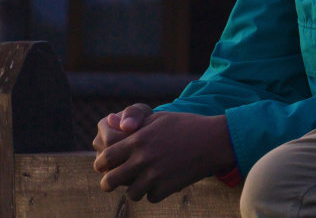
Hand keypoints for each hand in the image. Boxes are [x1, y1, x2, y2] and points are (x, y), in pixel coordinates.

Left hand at [94, 111, 235, 201]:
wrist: (214, 140)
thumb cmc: (186, 126)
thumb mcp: (159, 118)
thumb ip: (134, 123)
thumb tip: (110, 120)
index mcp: (138, 140)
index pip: (105, 158)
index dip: (101, 164)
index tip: (103, 166)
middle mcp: (143, 159)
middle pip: (110, 181)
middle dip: (107, 183)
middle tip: (111, 183)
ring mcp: (155, 175)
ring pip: (131, 193)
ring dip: (134, 189)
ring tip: (141, 183)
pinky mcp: (168, 187)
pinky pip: (151, 197)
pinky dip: (155, 193)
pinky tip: (161, 183)